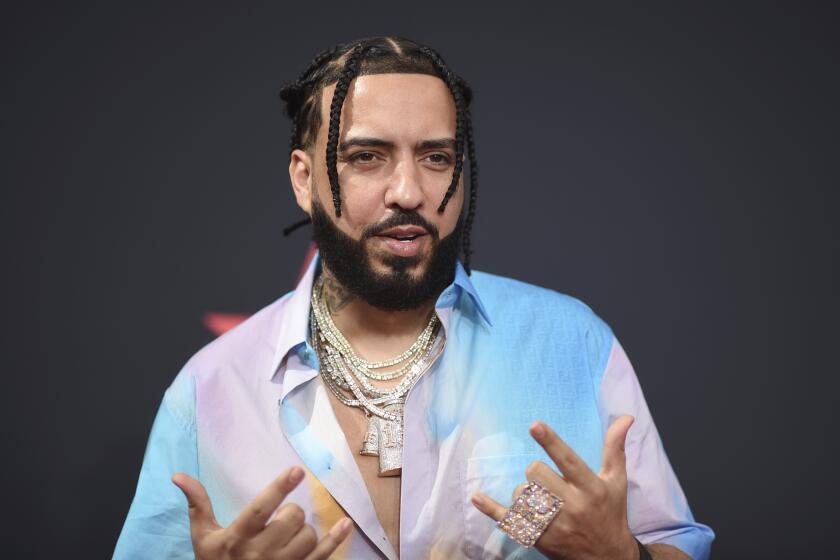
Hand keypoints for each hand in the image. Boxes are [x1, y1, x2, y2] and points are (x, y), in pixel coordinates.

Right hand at [172, 466, 351, 559]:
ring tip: (290, 534)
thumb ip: (197, 504)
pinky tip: (344, 524)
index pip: (261, 509)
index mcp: (237, 539)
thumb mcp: (202, 537)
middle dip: (292, 512)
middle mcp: (260, 554)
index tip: (296, 470)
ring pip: (308, 536)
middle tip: (282, 517)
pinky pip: (322, 556)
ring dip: (304, 530)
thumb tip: (179, 476)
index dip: (279, 488)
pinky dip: (336, 539)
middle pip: (292, 519)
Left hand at [471, 416, 638, 559]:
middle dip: (537, 472)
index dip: (551, 442)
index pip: (568, 461)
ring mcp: (553, 525)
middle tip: (549, 482)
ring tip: (544, 501)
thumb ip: (615, 448)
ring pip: (522, 494)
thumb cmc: (610, 513)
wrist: (607, 557)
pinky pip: (509, 520)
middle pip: (536, 473)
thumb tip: (625, 417)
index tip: (535, 425)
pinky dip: (490, 508)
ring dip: (526, 492)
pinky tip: (476, 497)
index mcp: (591, 488)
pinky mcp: (537, 538)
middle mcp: (572, 507)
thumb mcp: (616, 481)